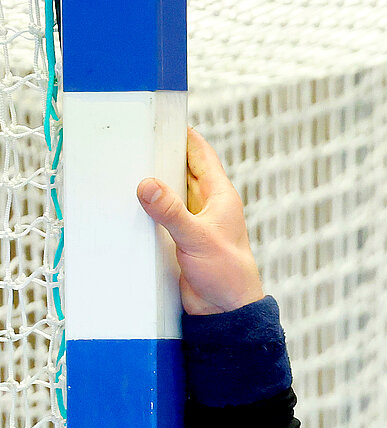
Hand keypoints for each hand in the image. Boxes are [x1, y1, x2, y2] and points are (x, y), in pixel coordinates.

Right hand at [136, 128, 264, 314]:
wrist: (226, 313)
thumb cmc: (228, 275)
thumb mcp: (198, 239)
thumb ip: (171, 212)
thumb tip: (146, 184)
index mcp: (220, 196)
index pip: (200, 153)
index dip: (182, 132)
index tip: (158, 114)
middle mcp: (206, 205)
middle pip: (179, 168)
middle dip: (157, 154)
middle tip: (127, 137)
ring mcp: (192, 221)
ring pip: (167, 192)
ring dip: (148, 182)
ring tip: (117, 164)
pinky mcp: (178, 239)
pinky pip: (158, 215)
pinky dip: (144, 207)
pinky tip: (123, 201)